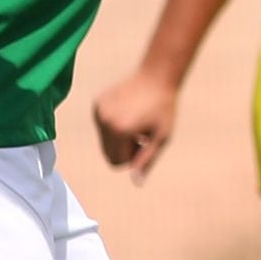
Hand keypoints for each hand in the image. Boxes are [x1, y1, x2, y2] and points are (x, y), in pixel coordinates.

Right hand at [91, 66, 180, 183]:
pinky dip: (114, 123)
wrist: (157, 76)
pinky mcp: (97, 103)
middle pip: (107, 153)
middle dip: (125, 148)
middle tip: (142, 133)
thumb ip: (147, 160)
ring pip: (104, 140)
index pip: (117, 162)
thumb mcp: (162, 137)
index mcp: (119, 131)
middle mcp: (104, 122)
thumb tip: (137, 183)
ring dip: (119, 136)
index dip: (134, 156)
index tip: (146, 143)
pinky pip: (103, 125)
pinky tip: (128, 109)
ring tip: (136, 121)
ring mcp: (98, 112)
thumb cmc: (164, 109)